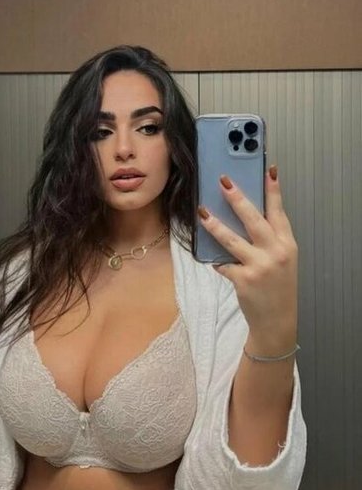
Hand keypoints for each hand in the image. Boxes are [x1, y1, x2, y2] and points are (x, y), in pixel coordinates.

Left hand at [198, 166, 297, 353]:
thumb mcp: (282, 259)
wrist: (277, 320)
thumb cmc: (278, 287)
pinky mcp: (244, 280)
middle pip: (254, 219)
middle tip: (224, 182)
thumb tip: (244, 215)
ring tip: (202, 212)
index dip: (273, 190)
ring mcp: (259, 266)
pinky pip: (223, 263)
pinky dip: (217, 260)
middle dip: (237, 198)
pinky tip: (211, 257)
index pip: (279, 211)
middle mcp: (275, 252)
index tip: (268, 169)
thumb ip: (269, 239)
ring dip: (215, 224)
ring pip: (232, 239)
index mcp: (287, 244)